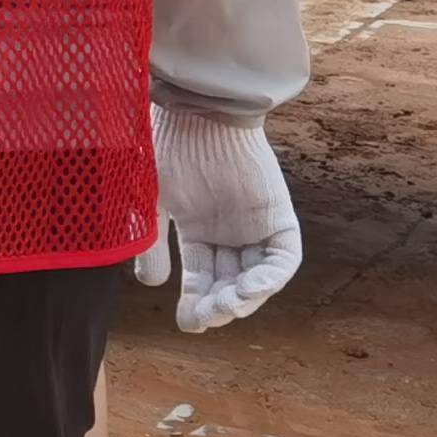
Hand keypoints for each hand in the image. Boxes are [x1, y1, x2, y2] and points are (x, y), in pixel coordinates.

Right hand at [137, 110, 300, 331]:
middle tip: (206, 316)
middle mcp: (229, 231)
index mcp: (198, 229)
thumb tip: (151, 286)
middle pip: (231, 283)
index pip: (203, 278)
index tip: (186, 324)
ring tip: (229, 304)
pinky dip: (273, 276)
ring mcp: (256, 225)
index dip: (197, 304)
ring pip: (258, 276)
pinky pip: (284, 258)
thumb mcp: (152, 204)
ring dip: (246, 297)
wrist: (195, 112)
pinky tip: (252, 286)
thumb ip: (153, 244)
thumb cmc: (166, 149)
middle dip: (219, 306)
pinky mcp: (279, 217)